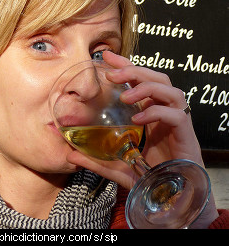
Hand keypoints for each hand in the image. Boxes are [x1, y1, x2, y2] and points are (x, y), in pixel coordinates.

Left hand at [67, 51, 218, 227]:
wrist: (174, 198)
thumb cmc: (149, 177)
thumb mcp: (118, 166)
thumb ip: (96, 160)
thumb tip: (70, 154)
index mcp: (150, 115)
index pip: (140, 81)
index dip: (125, 66)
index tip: (106, 57)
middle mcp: (164, 113)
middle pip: (157, 78)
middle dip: (135, 70)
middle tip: (113, 73)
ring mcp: (176, 123)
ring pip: (170, 90)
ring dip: (147, 88)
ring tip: (126, 97)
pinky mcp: (186, 135)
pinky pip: (176, 115)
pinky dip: (157, 112)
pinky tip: (139, 119)